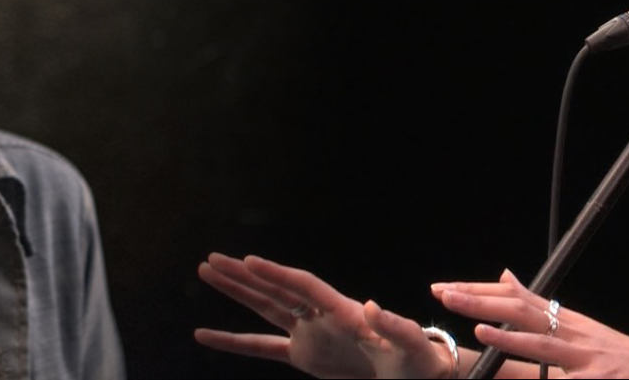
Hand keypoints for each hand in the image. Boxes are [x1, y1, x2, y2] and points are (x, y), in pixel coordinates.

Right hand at [196, 253, 457, 377]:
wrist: (420, 376)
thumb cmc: (422, 362)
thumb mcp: (414, 347)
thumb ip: (395, 327)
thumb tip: (371, 306)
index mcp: (345, 311)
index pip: (304, 287)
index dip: (276, 274)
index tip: (248, 261)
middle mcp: (322, 316)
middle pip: (276, 289)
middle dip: (244, 276)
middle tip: (211, 260)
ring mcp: (311, 334)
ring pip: (265, 308)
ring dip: (236, 292)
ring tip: (205, 272)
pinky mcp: (306, 356)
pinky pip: (263, 347)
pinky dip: (235, 342)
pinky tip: (206, 335)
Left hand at [433, 270, 628, 378]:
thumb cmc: (620, 354)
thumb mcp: (579, 325)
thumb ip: (540, 306)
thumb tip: (504, 276)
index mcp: (566, 320)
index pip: (515, 299)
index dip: (479, 292)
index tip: (445, 288)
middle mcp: (574, 334)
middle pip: (522, 312)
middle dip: (481, 303)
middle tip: (444, 294)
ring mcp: (587, 360)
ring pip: (543, 345)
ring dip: (509, 339)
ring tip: (478, 330)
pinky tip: (519, 377)